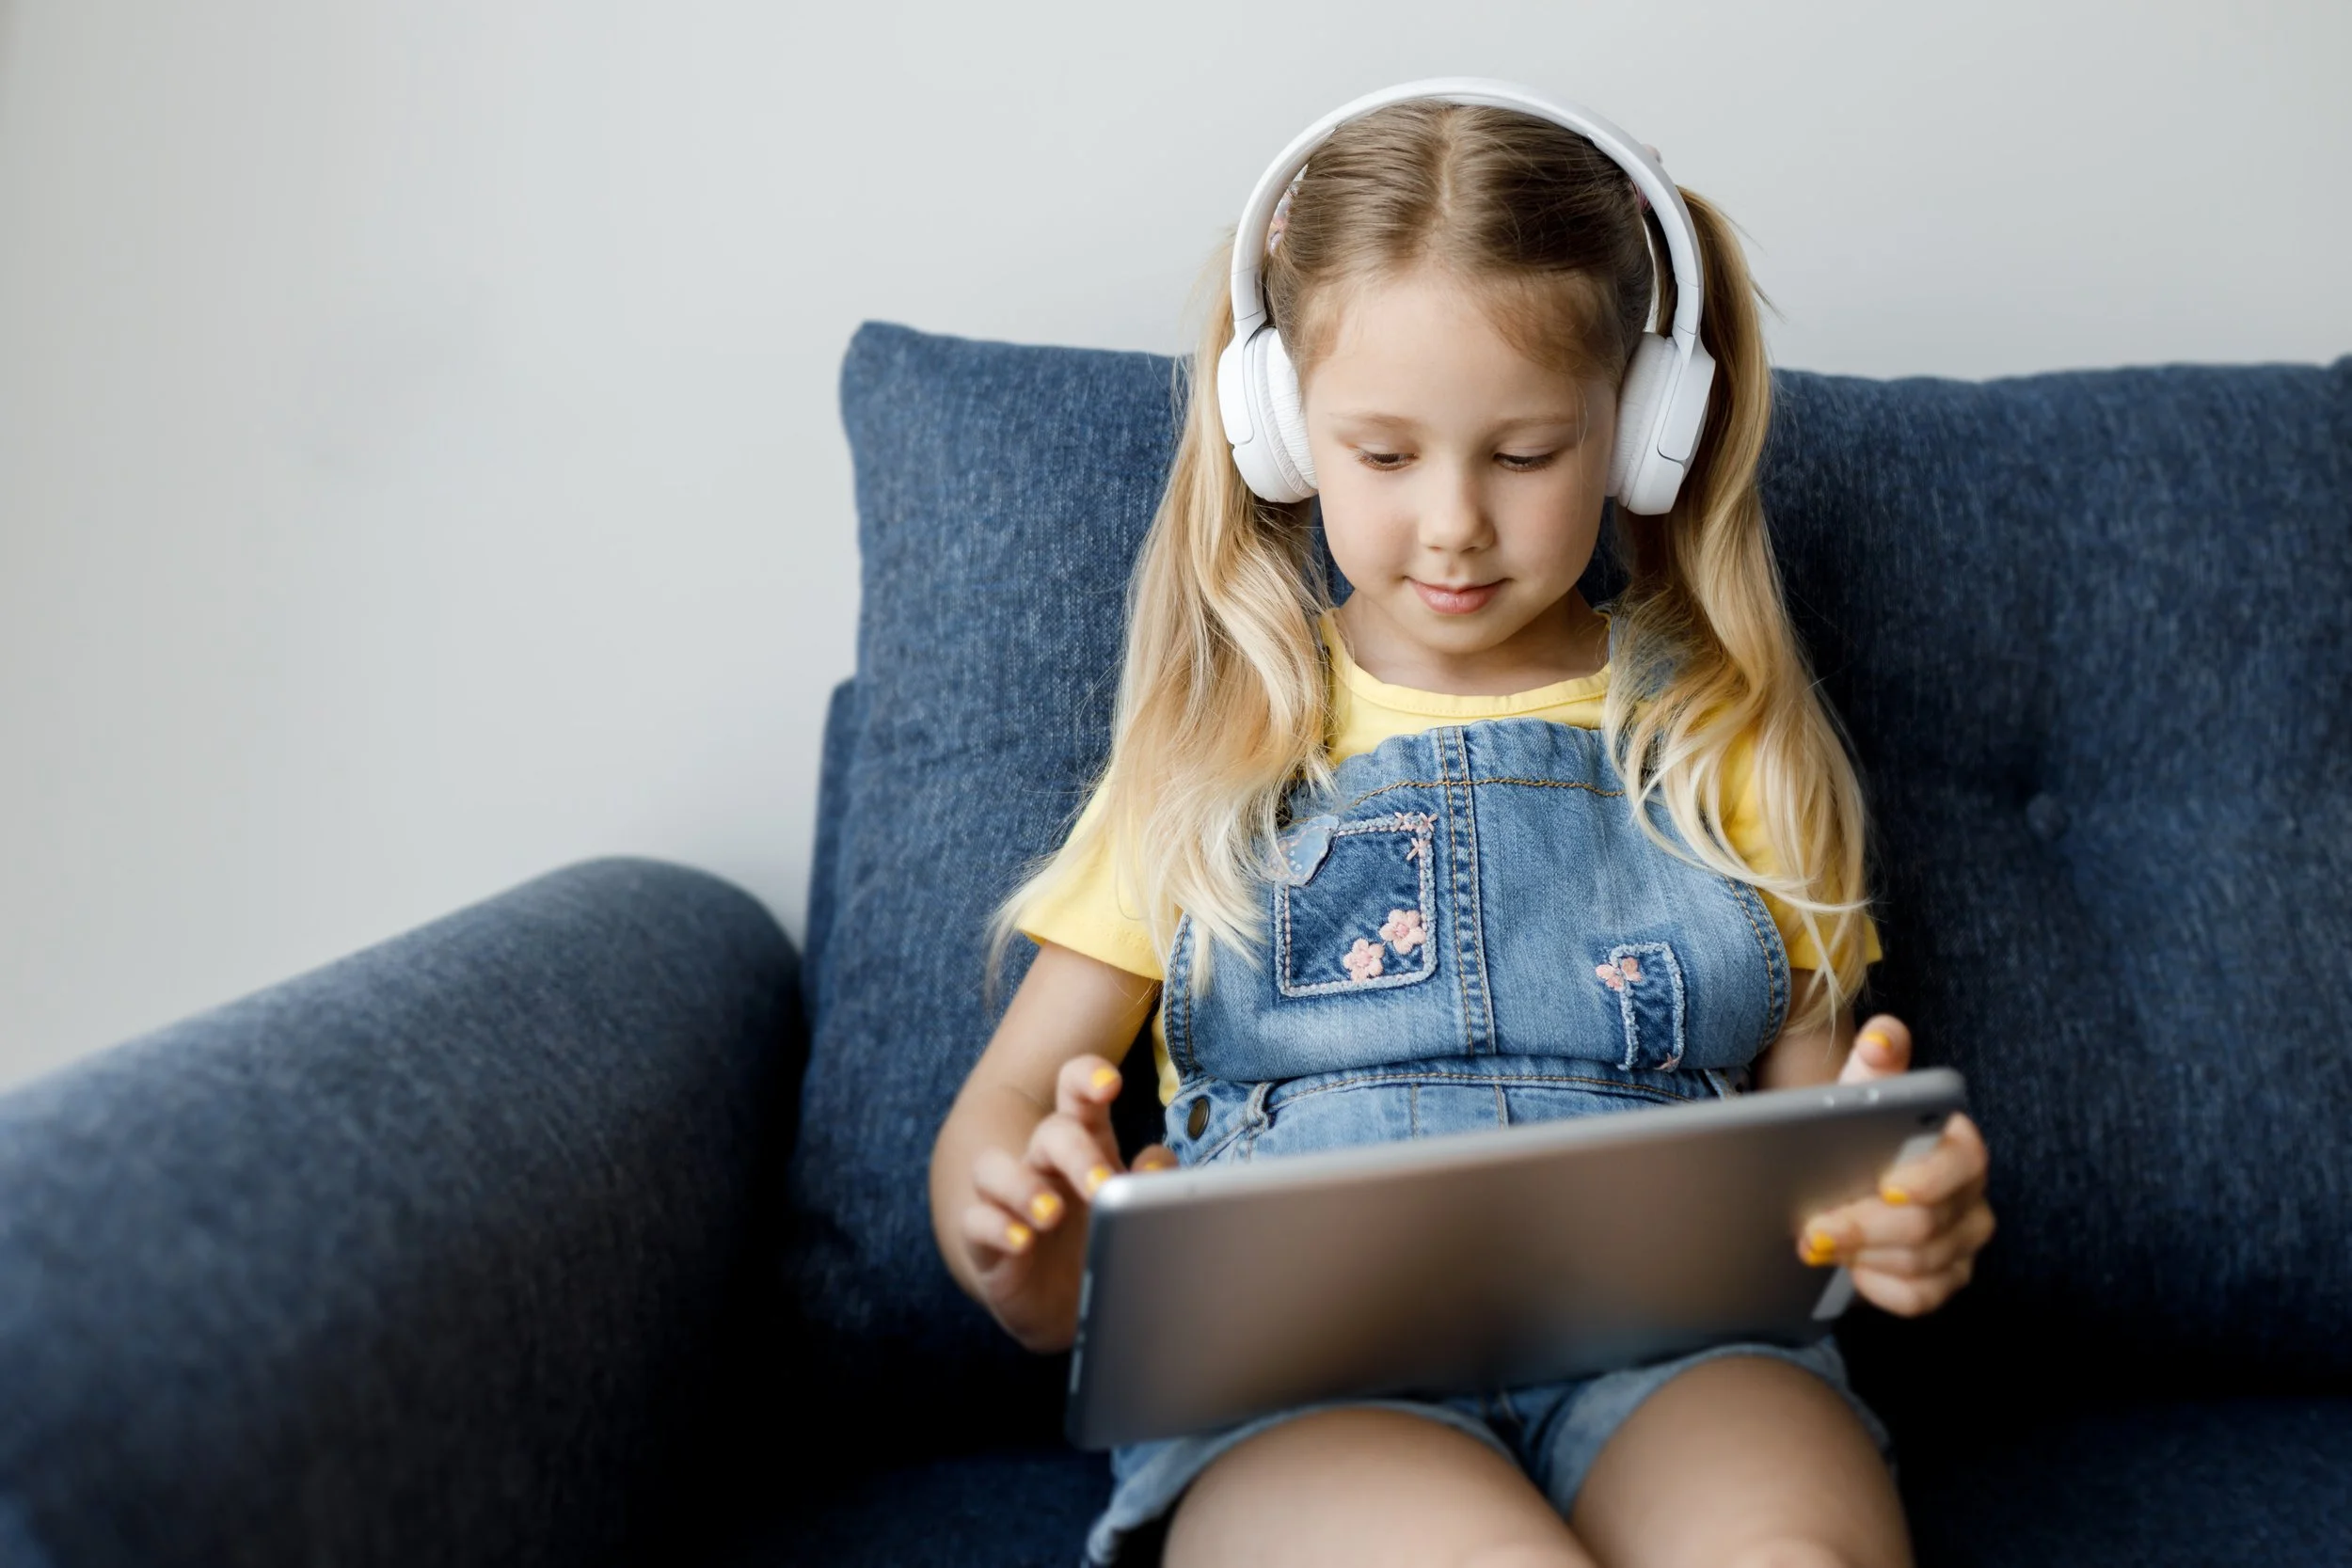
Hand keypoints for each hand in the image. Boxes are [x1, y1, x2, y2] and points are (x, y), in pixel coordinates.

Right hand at [958, 1054, 1174, 1352]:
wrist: (1076, 1307)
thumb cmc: (1106, 1240)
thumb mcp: (1136, 1209)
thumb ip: (1154, 1181)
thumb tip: (1156, 1165)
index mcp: (1086, 1143)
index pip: (1075, 1092)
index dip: (1086, 1077)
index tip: (1109, 1086)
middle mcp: (1045, 1163)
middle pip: (1050, 1132)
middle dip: (1076, 1154)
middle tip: (1100, 1187)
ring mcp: (1010, 1200)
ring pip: (991, 1167)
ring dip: (1022, 1187)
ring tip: (1053, 1215)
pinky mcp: (985, 1241)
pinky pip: (975, 1221)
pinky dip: (997, 1228)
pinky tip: (1022, 1243)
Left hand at [1795, 1014, 1995, 1315]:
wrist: (1841, 1170)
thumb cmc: (1856, 1124)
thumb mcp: (1862, 1088)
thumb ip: (1878, 1059)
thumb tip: (1882, 1037)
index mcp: (1959, 1145)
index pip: (1965, 1164)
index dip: (1929, 1181)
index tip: (1885, 1187)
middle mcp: (1971, 1195)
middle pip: (1929, 1225)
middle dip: (1865, 1228)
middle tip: (1812, 1229)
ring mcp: (1963, 1239)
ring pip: (1922, 1264)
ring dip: (1864, 1256)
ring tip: (1817, 1243)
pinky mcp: (1948, 1275)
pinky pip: (1923, 1296)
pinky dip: (1881, 1288)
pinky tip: (1852, 1271)